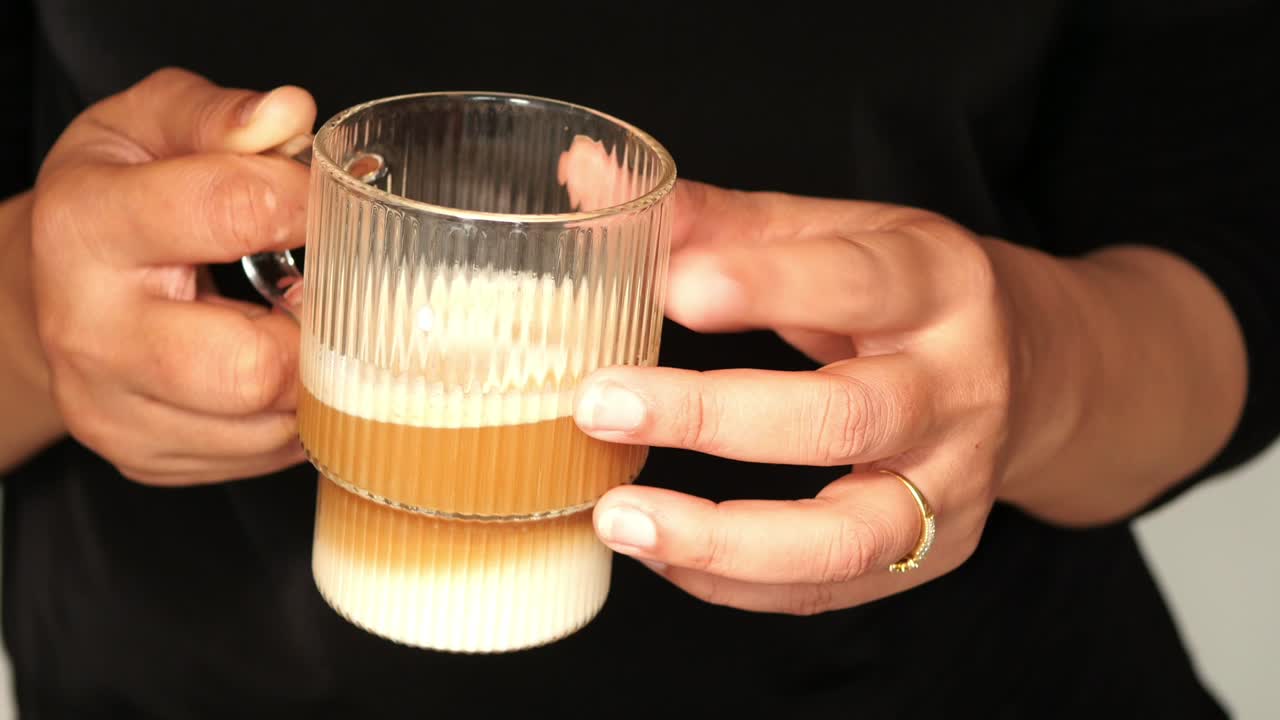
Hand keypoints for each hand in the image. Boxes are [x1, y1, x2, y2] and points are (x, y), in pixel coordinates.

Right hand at [30, 68, 315, 484]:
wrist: (47, 287)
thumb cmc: (113, 198)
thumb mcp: (147, 126)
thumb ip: (218, 116)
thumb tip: (289, 115)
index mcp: (86, 226)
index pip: (228, 211)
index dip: (305, 202)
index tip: (330, 200)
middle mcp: (90, 331)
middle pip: (250, 368)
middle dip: (318, 331)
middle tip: (331, 290)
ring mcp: (114, 409)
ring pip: (268, 425)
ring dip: (316, 377)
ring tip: (305, 326)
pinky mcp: (146, 458)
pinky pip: (262, 456)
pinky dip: (296, 414)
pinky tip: (285, 370)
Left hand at [571, 178, 1068, 614]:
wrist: (1034, 372)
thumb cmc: (909, 294)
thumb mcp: (838, 234)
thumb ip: (717, 220)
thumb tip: (586, 175)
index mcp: (938, 284)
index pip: (857, 282)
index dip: (767, 285)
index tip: (674, 284)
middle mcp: (957, 389)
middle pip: (844, 417)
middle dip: (713, 416)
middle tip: (600, 404)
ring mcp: (953, 483)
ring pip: (844, 535)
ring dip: (721, 538)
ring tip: (617, 517)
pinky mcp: (933, 553)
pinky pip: (830, 589)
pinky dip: (736, 583)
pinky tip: (662, 554)